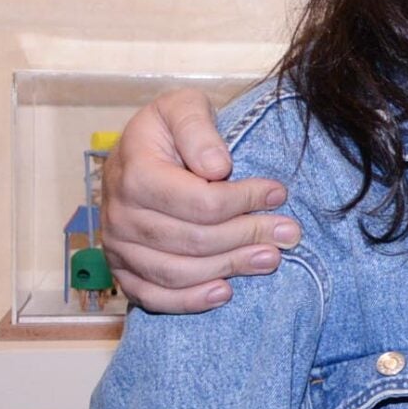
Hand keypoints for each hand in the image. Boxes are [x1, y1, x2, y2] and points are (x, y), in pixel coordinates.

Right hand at [101, 89, 298, 312]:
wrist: (137, 152)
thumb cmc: (168, 130)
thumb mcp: (182, 107)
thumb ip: (198, 128)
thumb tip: (218, 167)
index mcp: (134, 173)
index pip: (200, 202)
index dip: (245, 201)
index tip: (278, 193)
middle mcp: (120, 214)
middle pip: (195, 240)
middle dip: (249, 236)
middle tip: (289, 233)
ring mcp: (118, 246)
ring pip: (179, 272)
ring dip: (230, 268)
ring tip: (271, 258)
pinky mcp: (122, 269)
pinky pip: (151, 297)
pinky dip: (188, 301)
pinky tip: (225, 292)